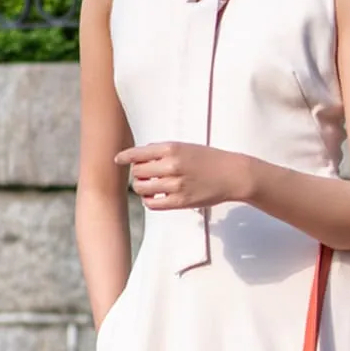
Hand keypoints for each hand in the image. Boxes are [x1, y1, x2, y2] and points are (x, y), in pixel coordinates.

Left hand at [115, 141, 249, 210]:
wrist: (232, 174)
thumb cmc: (209, 159)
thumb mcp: (186, 146)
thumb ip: (163, 150)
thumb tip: (139, 155)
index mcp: (171, 149)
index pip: (137, 153)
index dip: (124, 157)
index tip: (117, 159)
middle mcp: (171, 166)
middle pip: (137, 172)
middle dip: (136, 173)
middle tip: (143, 175)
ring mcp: (175, 185)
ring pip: (141, 188)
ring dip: (141, 188)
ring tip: (148, 186)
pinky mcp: (180, 202)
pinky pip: (153, 204)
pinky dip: (149, 201)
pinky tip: (154, 197)